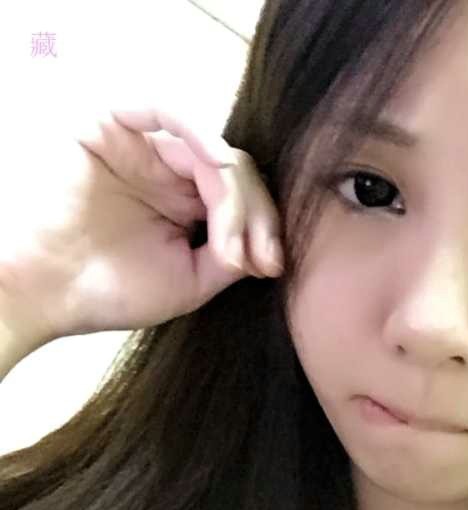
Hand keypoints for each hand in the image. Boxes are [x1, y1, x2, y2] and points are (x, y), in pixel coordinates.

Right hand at [0, 101, 284, 346]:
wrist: (48, 292)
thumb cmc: (111, 291)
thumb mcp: (189, 281)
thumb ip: (230, 256)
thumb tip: (266, 245)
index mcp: (186, 206)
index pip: (241, 197)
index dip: (264, 226)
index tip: (271, 267)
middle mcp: (168, 173)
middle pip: (235, 172)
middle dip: (257, 215)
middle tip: (260, 259)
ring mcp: (143, 149)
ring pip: (210, 151)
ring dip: (233, 196)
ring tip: (231, 243)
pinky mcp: (113, 127)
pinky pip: (164, 111)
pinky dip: (198, 132)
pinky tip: (219, 165)